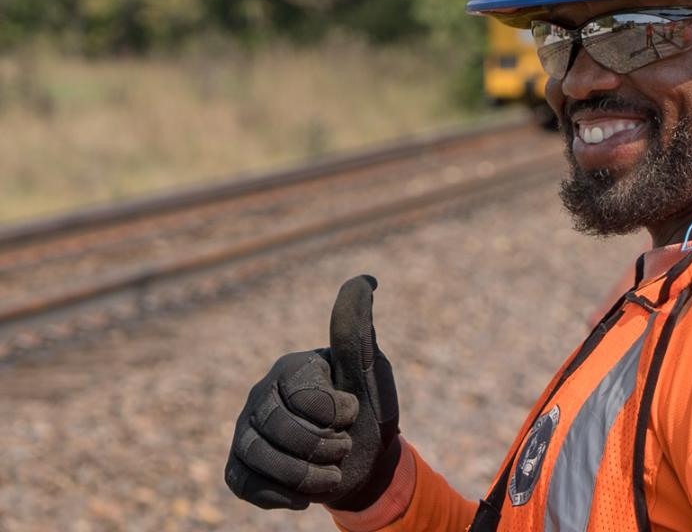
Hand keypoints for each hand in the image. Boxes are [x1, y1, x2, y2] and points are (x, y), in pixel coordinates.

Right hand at [224, 275, 400, 510]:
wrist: (365, 463)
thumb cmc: (368, 411)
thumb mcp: (369, 370)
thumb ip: (358, 329)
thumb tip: (366, 278)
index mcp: (290, 368)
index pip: (305, 396)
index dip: (338, 414)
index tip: (352, 412)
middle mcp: (260, 395)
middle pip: (278, 429)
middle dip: (323, 447)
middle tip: (343, 447)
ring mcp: (245, 431)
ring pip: (259, 458)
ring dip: (306, 476)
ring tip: (330, 472)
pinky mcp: (239, 467)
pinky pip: (244, 484)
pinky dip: (280, 494)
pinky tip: (304, 492)